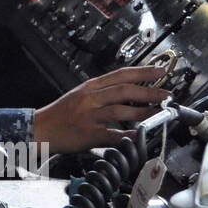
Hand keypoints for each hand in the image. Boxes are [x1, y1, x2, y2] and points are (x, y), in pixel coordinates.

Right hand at [34, 65, 169, 154]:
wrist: (39, 128)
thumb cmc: (60, 114)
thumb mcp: (79, 95)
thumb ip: (101, 93)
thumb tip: (128, 92)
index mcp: (90, 87)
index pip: (120, 75)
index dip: (142, 72)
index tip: (160, 71)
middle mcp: (90, 99)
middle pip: (124, 90)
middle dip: (149, 92)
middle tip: (167, 94)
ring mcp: (89, 116)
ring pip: (121, 110)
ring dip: (144, 112)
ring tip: (160, 114)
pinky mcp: (88, 133)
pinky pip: (112, 134)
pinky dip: (128, 135)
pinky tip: (141, 135)